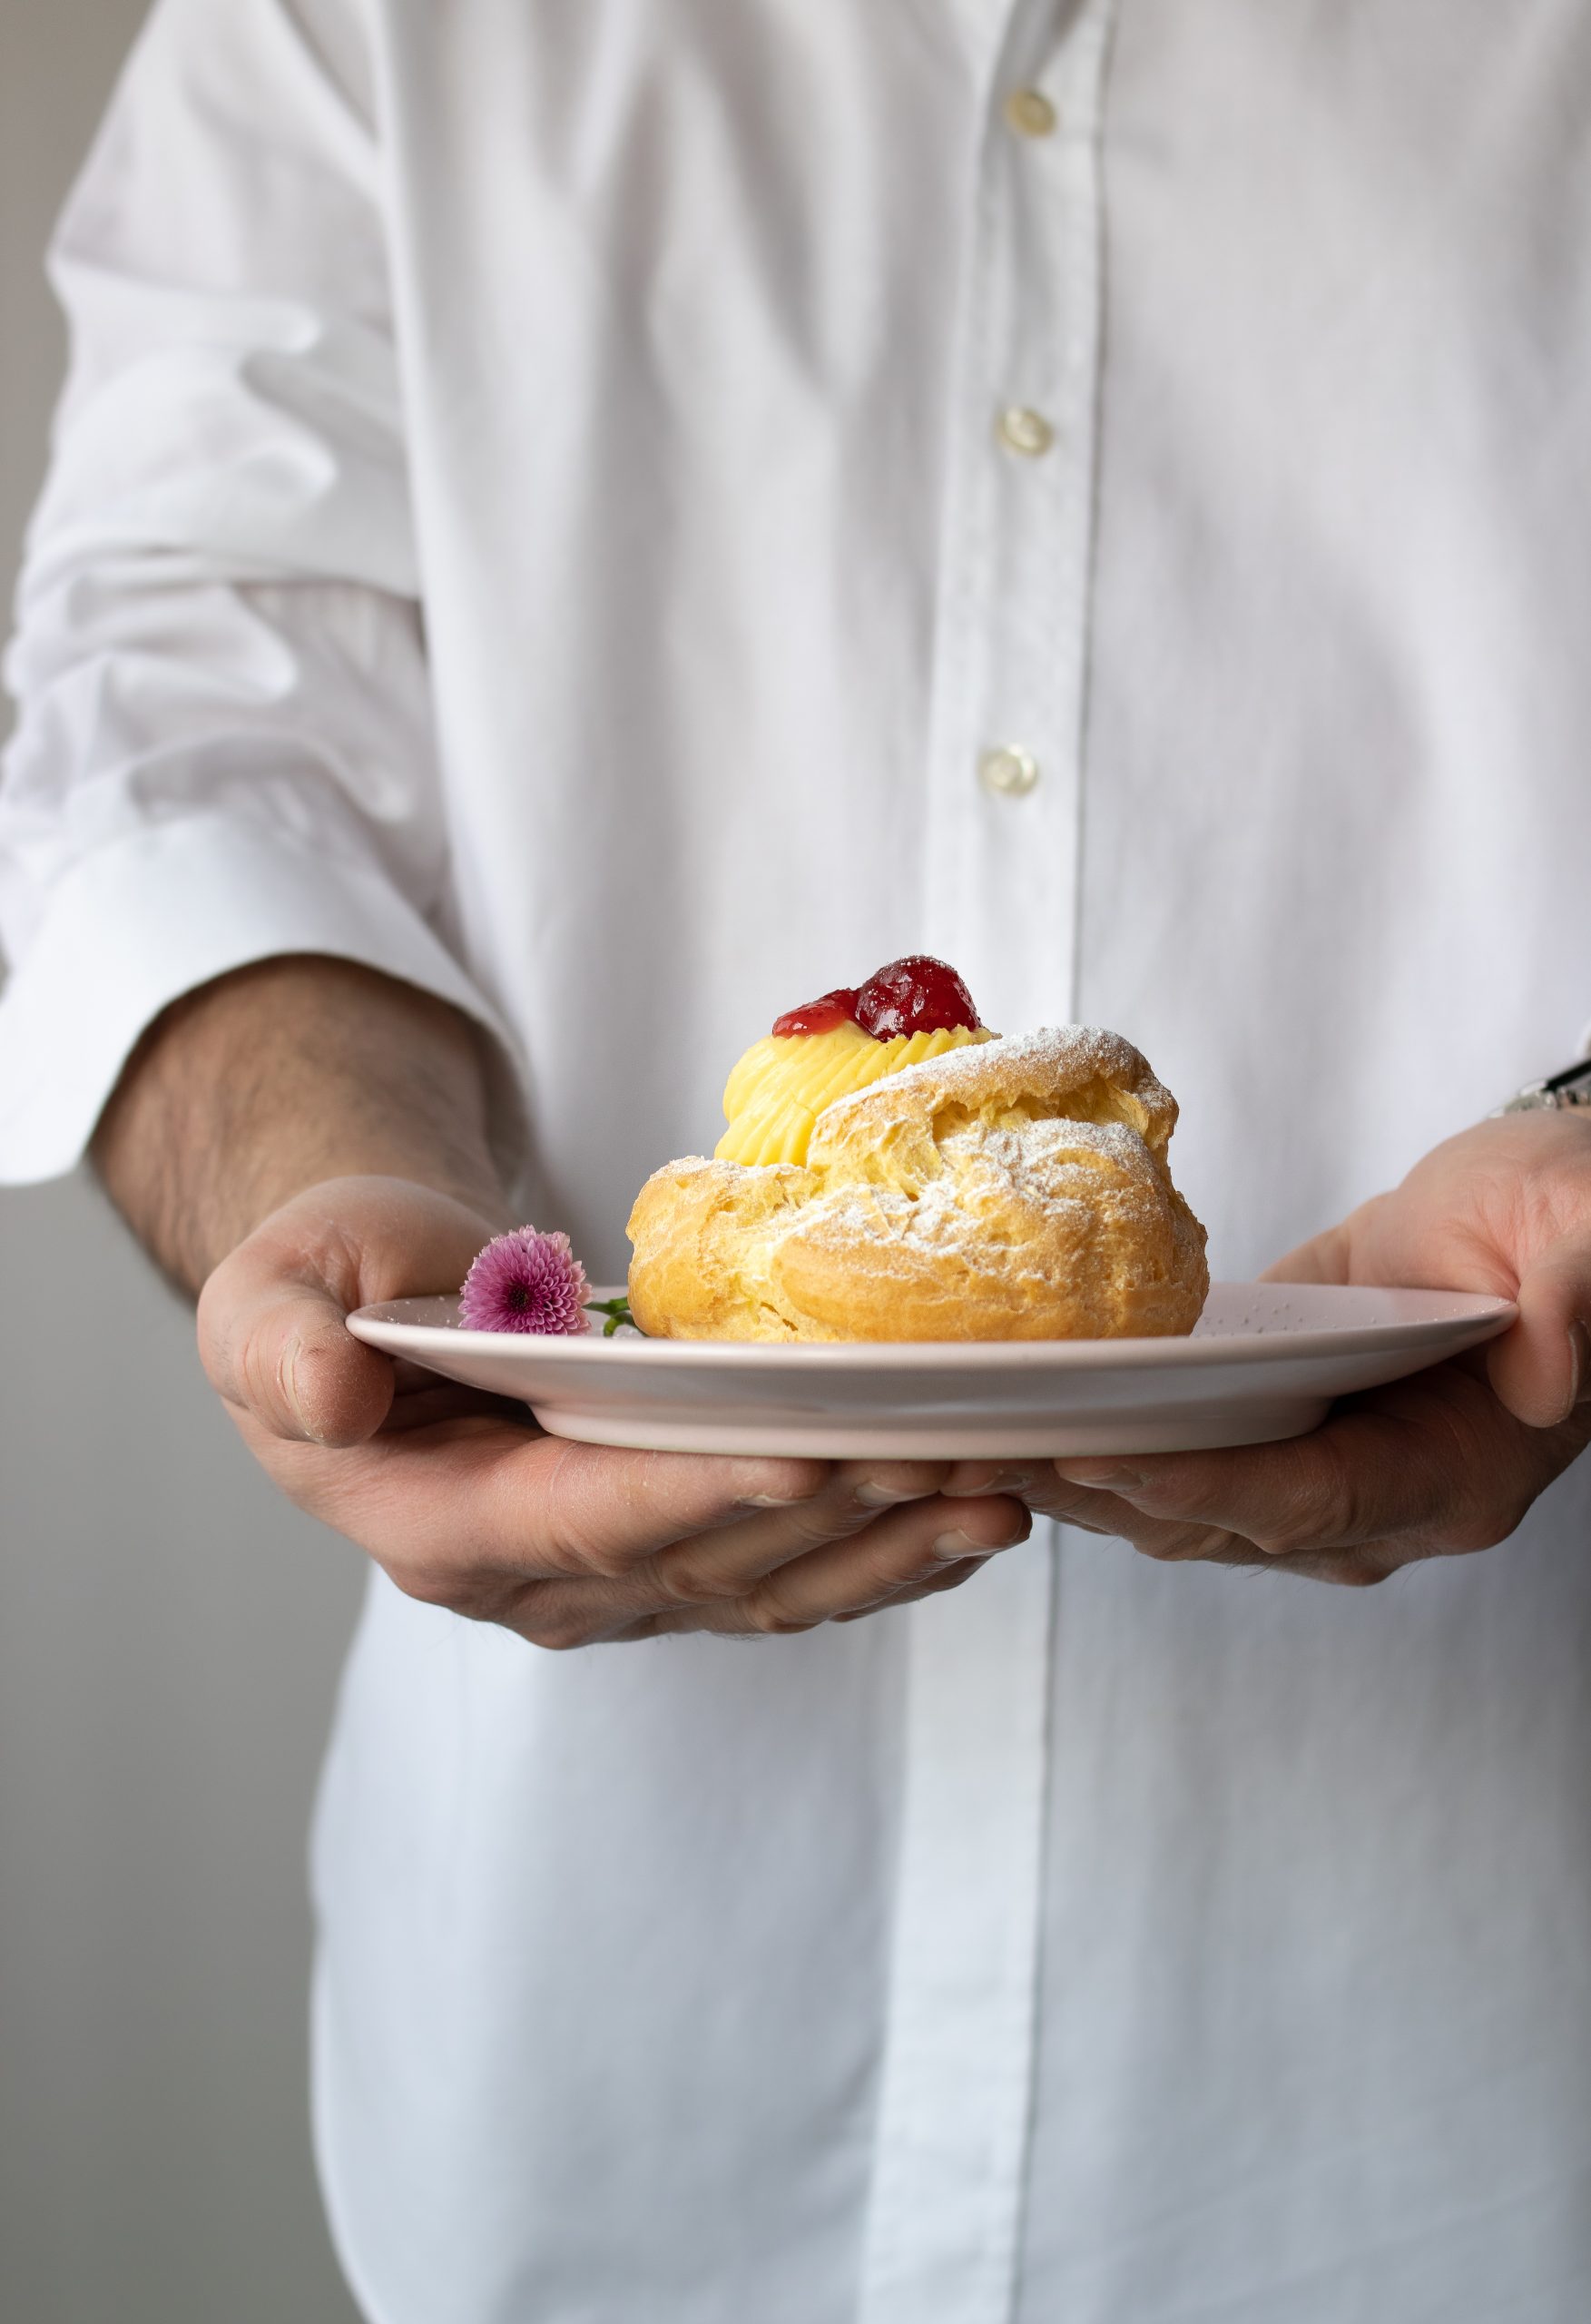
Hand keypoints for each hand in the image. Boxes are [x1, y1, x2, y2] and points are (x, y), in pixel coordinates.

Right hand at [196, 1176, 1030, 1644]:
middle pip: (700, 1561)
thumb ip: (282, 1348)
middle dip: (829, 1513)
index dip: (690, 1494)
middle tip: (947, 1455)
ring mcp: (614, 1581)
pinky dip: (886, 1557)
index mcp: (436, 1525)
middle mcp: (535, 1579)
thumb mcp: (267, 1296)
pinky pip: (791, 1577)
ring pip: (766, 1588)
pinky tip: (973, 1517)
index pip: (575, 1522)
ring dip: (884, 1551)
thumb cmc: (330, 1287)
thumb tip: (332, 1397)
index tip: (806, 1454)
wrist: (381, 1307)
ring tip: (995, 1495)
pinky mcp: (675, 1556)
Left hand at [994, 1111, 1590, 1585]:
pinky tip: (990, 1413)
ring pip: (1166, 1506)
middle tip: (972, 1461)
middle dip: (1090, 1493)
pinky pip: (1158, 1456)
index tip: (1096, 1456)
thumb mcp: (1584, 1228)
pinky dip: (1079, 1441)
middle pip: (1210, 1522)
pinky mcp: (1258, 1433)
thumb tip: (1544, 1373)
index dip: (1203, 1488)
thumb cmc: (1564, 1216)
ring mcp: (1307, 1476)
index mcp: (1448, 1477)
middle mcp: (1370, 1504)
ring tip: (949, 1449)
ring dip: (1061, 1481)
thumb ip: (1572, 1294)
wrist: (1526, 1216)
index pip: (1305, 1502)